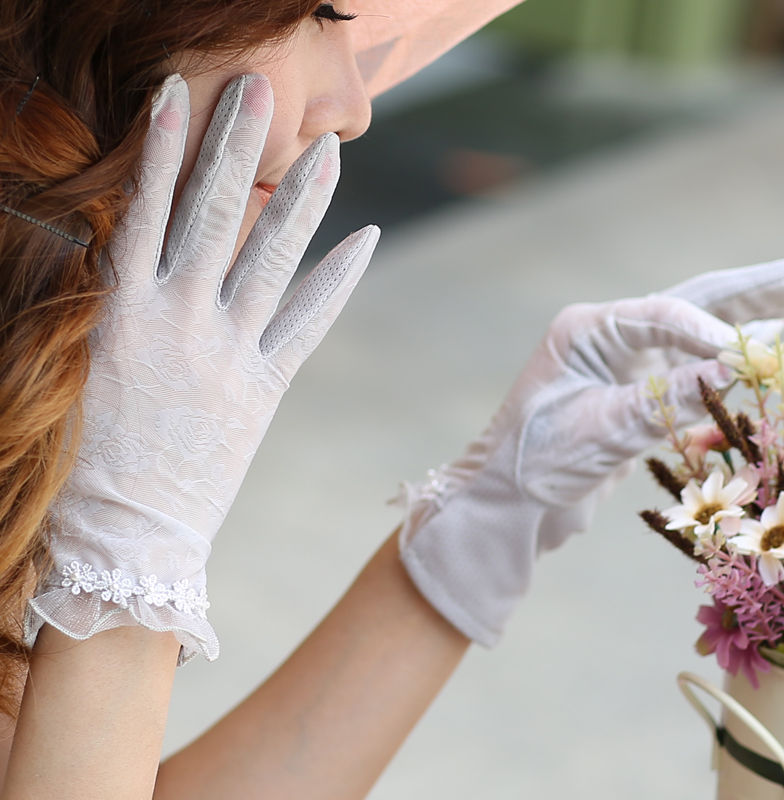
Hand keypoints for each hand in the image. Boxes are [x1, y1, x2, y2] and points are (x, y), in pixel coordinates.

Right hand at [26, 74, 379, 660]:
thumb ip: (115, 304)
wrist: (126, 532)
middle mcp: (178, 318)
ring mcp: (228, 351)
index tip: (178, 94)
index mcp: (122, 309)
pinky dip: (337, 280)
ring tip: (325, 148)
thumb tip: (132, 252)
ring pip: (270, 258)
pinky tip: (365, 237)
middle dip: (235, 145)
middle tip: (258, 87)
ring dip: (299, 199)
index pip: (144, 208)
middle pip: (212, 214)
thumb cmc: (89, 455)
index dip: (161, 148)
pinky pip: (308, 322)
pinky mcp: (264, 387)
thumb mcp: (87, 364)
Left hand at [396, 258, 783, 646]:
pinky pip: (688, 371)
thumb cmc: (536, 461)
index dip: (711, 331)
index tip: (753, 352)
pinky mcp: (632, 395)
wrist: (509, 502)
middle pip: (689, 304)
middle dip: (750, 291)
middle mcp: (606, 337)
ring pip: (694, 334)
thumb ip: (664, 399)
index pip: (662, 314)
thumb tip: (730, 368)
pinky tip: (757, 350)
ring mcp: (621, 364)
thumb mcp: (600, 430)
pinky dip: (724, 364)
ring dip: (744, 319)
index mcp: (586, 330)